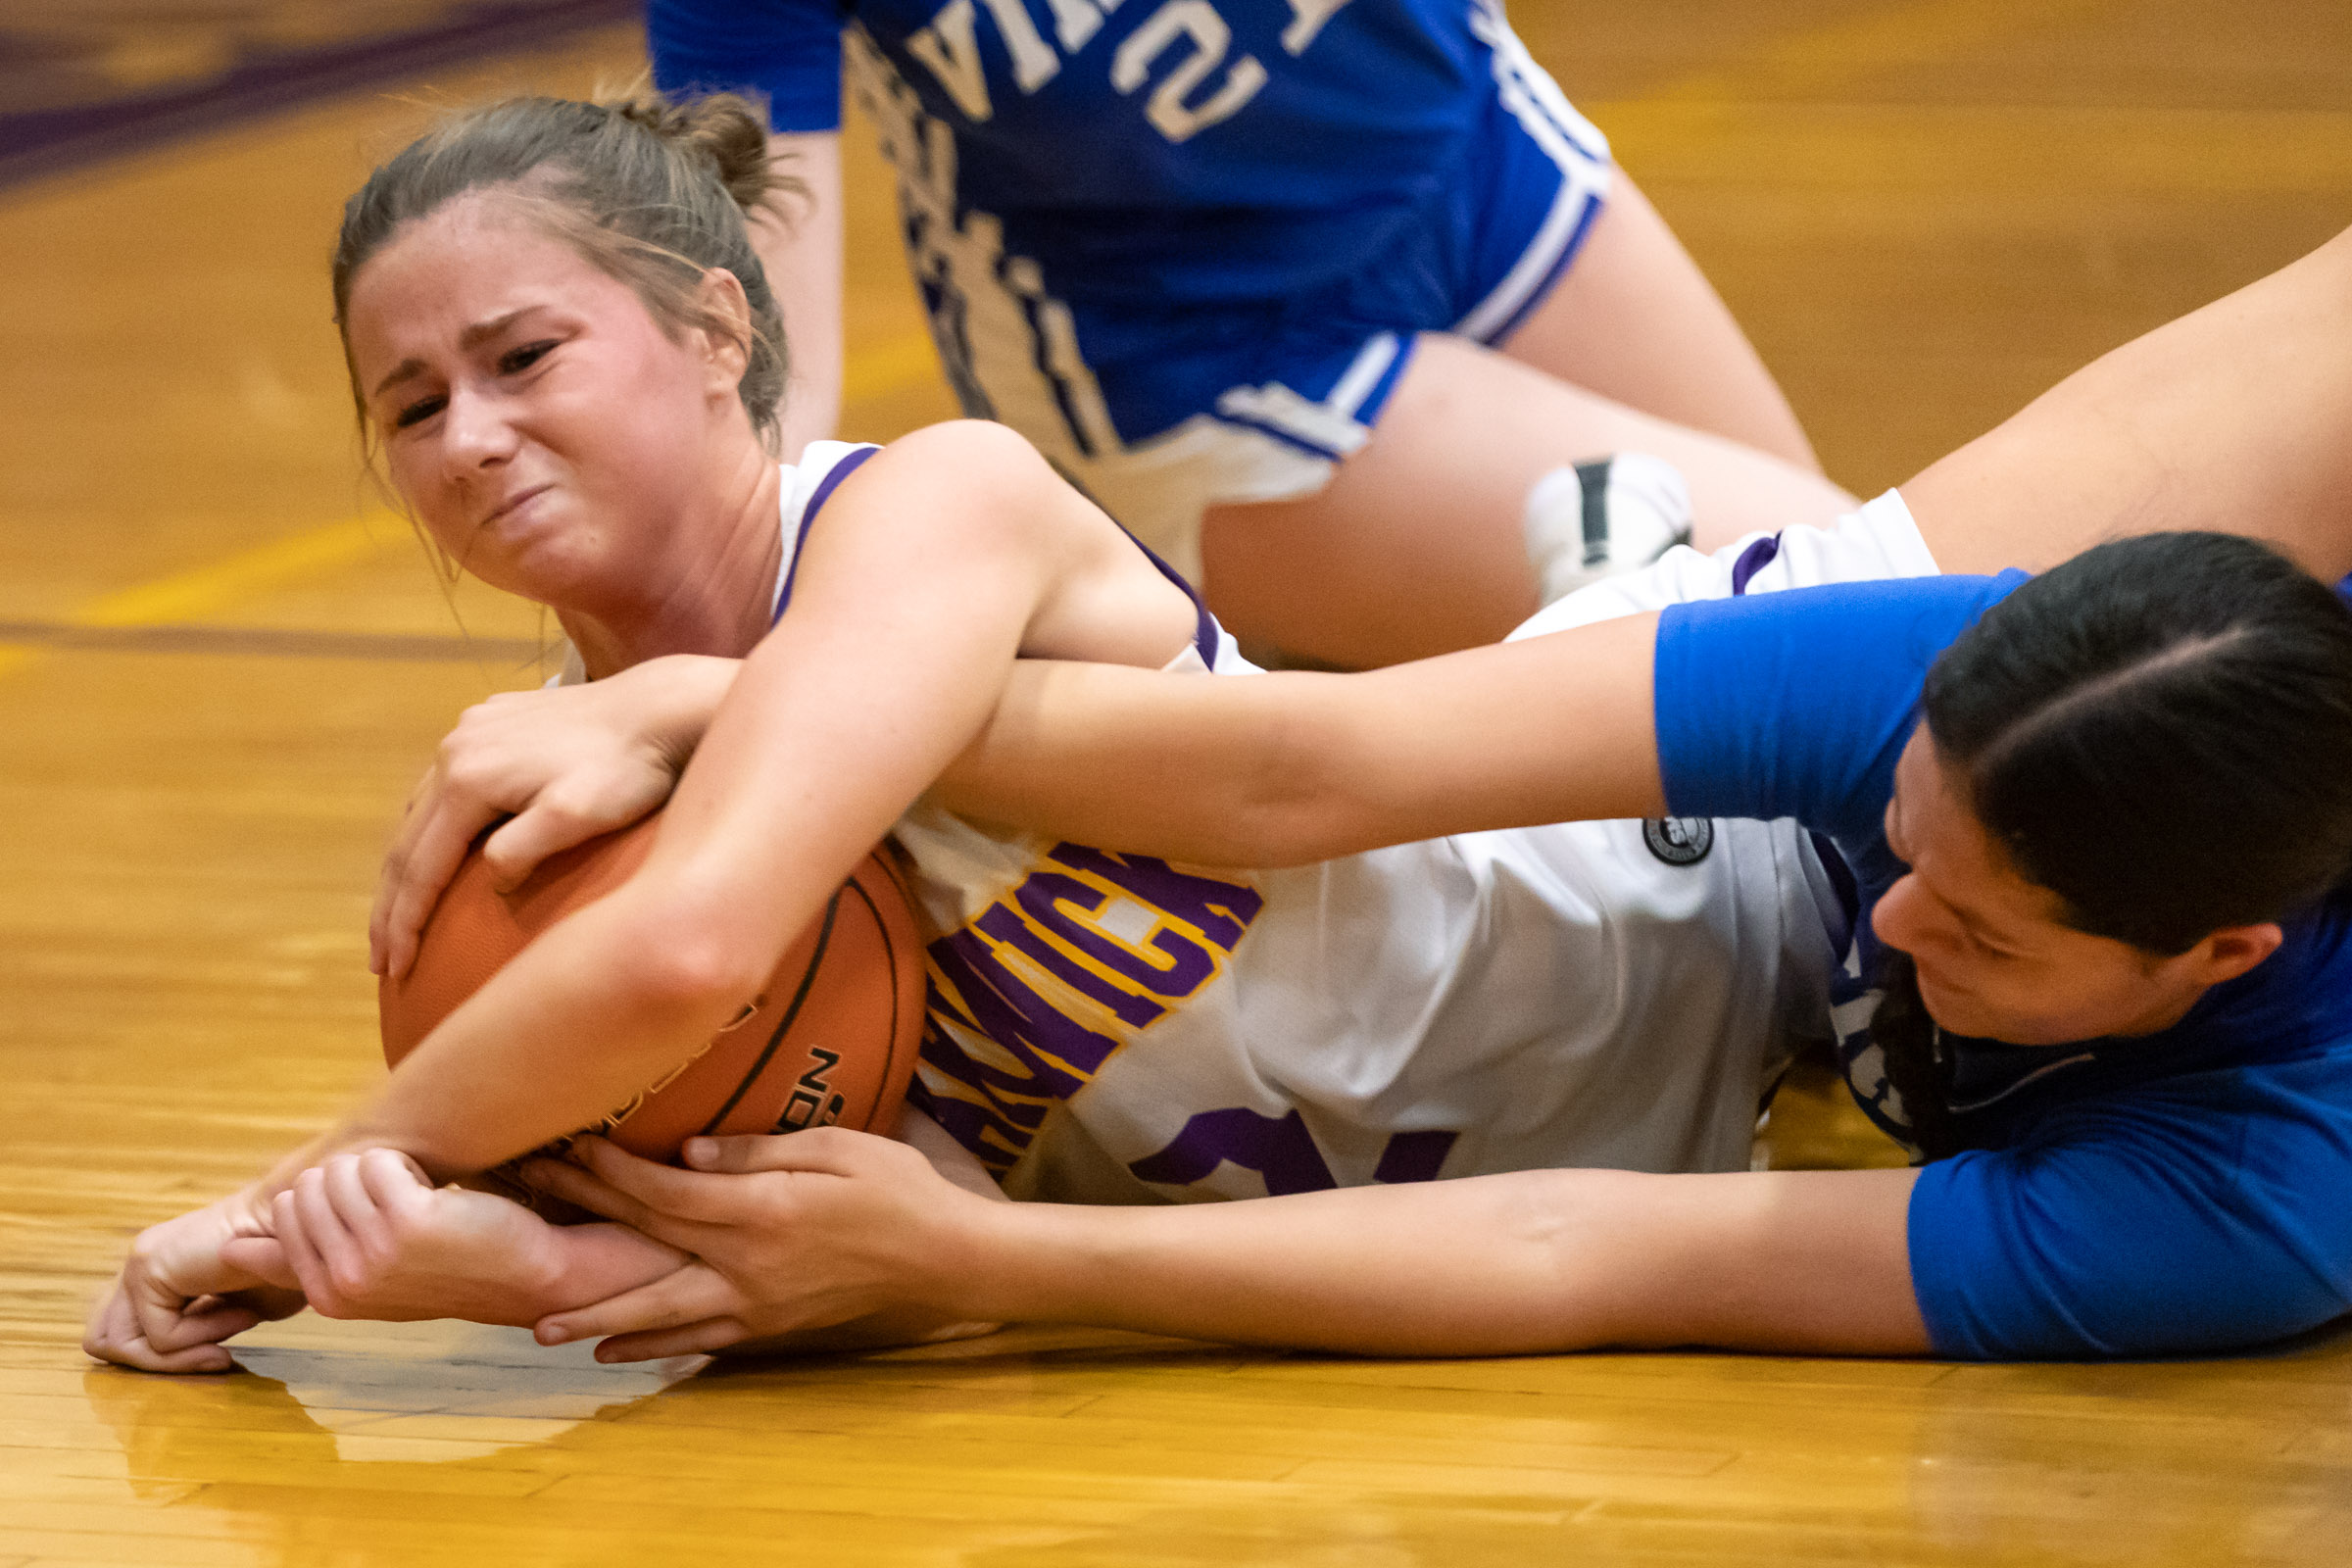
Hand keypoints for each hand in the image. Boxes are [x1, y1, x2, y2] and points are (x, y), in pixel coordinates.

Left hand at [84, 1196, 305, 1372]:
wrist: (307, 1229)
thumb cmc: (286, 1264)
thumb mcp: (233, 1313)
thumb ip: (197, 1334)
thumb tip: (182, 1360)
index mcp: (158, 1271)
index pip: (121, 1334)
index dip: (167, 1359)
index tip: (222, 1356)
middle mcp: (141, 1263)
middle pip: (104, 1341)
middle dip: (160, 1364)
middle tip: (217, 1357)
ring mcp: (140, 1261)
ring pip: (121, 1345)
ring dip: (182, 1355)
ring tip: (227, 1335)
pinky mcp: (149, 1267)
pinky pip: (160, 1336)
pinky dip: (204, 1336)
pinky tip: (240, 1312)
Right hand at [248, 1149, 582, 1325]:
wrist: (532, 1276)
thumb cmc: (452, 1268)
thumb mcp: (370, 1279)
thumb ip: (302, 1264)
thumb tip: (232, 1248)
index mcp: (326, 1297)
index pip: (284, 1214)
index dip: (332, 1198)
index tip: (377, 1216)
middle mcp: (342, 1281)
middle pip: (308, 1187)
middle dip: (350, 1180)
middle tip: (401, 1203)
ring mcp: (372, 1254)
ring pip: (341, 1170)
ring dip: (381, 1169)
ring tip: (420, 1199)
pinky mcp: (406, 1222)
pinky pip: (378, 1160)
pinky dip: (406, 1162)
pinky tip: (436, 1191)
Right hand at [370, 657, 734, 978]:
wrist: (664, 708)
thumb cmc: (631, 771)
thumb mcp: (579, 815)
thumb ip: (524, 850)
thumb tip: (489, 881)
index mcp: (467, 777)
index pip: (421, 867)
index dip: (405, 923)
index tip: (396, 970)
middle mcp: (455, 748)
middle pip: (408, 842)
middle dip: (392, 907)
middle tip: (383, 963)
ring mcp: (469, 730)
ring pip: (421, 812)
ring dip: (407, 869)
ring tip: (398, 920)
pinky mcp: (490, 722)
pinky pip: (444, 786)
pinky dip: (431, 830)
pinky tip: (436, 855)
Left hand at [520, 1131, 1001, 1360]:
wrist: (945, 1260)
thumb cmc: (899, 1190)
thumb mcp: (838, 1147)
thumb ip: (761, 1149)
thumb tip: (688, 1151)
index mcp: (760, 1209)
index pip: (663, 1190)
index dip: (608, 1171)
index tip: (565, 1148)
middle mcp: (745, 1263)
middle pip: (647, 1243)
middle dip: (583, 1220)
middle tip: (524, 1205)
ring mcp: (754, 1303)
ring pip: (660, 1314)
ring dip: (599, 1318)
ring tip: (543, 1326)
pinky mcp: (769, 1327)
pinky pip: (699, 1341)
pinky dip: (653, 1348)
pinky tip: (617, 1351)